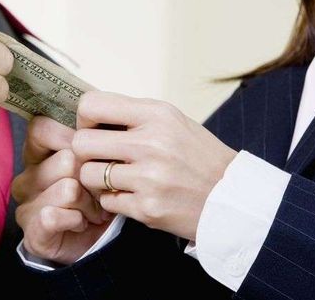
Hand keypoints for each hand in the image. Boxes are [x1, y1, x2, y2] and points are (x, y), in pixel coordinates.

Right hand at [13, 117, 111, 264]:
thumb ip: (93, 136)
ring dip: (90, 202)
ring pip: (67, 188)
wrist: (97, 239)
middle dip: (92, 177)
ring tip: (94, 210)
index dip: (72, 135)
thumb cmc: (97, 193)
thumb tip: (100, 118)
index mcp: (37, 153)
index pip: (41, 128)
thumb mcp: (97, 158)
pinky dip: (76, 220)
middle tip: (99, 190)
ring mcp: (26, 204)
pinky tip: (81, 223)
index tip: (94, 149)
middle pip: (65, 159)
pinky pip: (53, 215)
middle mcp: (27, 176)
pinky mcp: (32, 230)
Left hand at [73, 91, 237, 240]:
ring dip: (97, 179)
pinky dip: (114, 200)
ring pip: (88, 175)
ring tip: (117, 179)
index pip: (92, 105)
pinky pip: (106, 201)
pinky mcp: (147, 208)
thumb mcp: (173, 121)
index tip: (93, 128)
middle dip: (85, 153)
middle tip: (100, 158)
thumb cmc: (199, 157)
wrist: (233, 198)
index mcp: (157, 114)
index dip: (84, 119)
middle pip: (81, 143)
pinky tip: (132, 195)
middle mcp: (152, 143)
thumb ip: (134, 116)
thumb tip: (89, 113)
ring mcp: (149, 178)